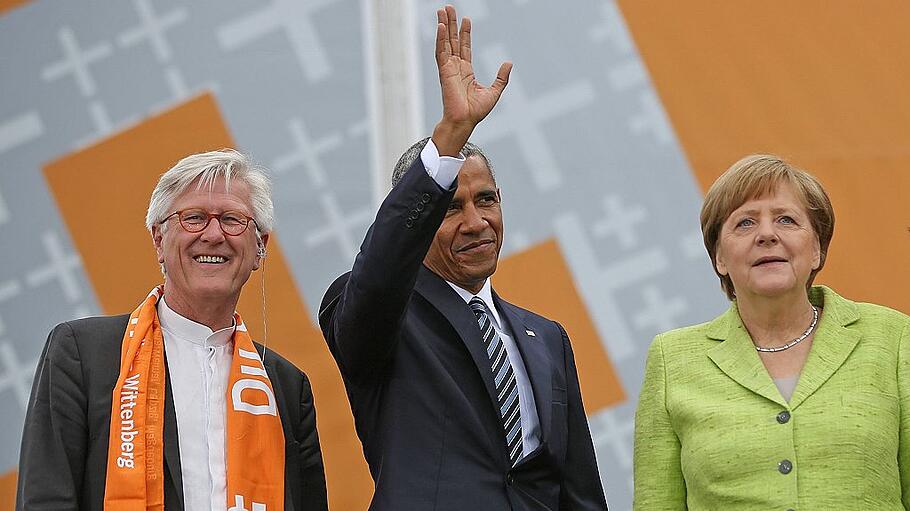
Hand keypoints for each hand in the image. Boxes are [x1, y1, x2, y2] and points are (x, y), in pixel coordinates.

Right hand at [432, 5, 511, 155]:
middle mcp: (455, 68)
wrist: (465, 121)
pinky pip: (441, 52)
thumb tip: (508, 63)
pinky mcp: (444, 71)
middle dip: (451, 24)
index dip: (465, 33)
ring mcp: (449, 68)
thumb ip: (501, 77)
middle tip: (448, 8)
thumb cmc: (476, 112)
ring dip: (443, 26)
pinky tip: (440, 26)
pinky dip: (440, 39)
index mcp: (466, 72)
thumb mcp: (494, 92)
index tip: (466, 20)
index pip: (464, 47)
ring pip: (445, 42)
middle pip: (453, 40)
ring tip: (442, 10)